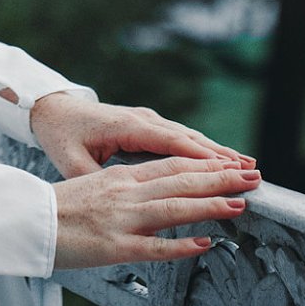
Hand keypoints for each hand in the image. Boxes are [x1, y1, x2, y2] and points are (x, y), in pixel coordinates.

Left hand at [27, 93, 256, 179]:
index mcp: (129, 127)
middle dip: (221, 155)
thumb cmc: (61, 135)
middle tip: (252, 170)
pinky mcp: (146, 124)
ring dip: (216, 151)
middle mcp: (143, 119)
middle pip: (190, 138)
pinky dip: (201, 148)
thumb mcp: (71, 162)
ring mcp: (147, 119)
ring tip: (245, 164)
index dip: (205, 157)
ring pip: (188, 136)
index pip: (174, 142)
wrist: (53, 108)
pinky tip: (218, 159)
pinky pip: (179, 137)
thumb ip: (96, 178)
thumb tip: (115, 197)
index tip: (231, 168)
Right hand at [51, 156, 260, 270]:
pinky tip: (205, 244)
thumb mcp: (93, 184)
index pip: (173, 165)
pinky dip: (182, 245)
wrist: (24, 220)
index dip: (207, 165)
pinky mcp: (114, 246)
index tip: (233, 165)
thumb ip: (124, 186)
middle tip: (254, 177)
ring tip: (241, 204)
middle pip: (182, 181)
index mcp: (122, 177)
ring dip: (211, 205)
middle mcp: (126, 193)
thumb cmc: (56, 207)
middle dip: (222, 178)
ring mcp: (122, 219)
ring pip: (175, 208)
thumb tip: (153, 188)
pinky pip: (154, 247)